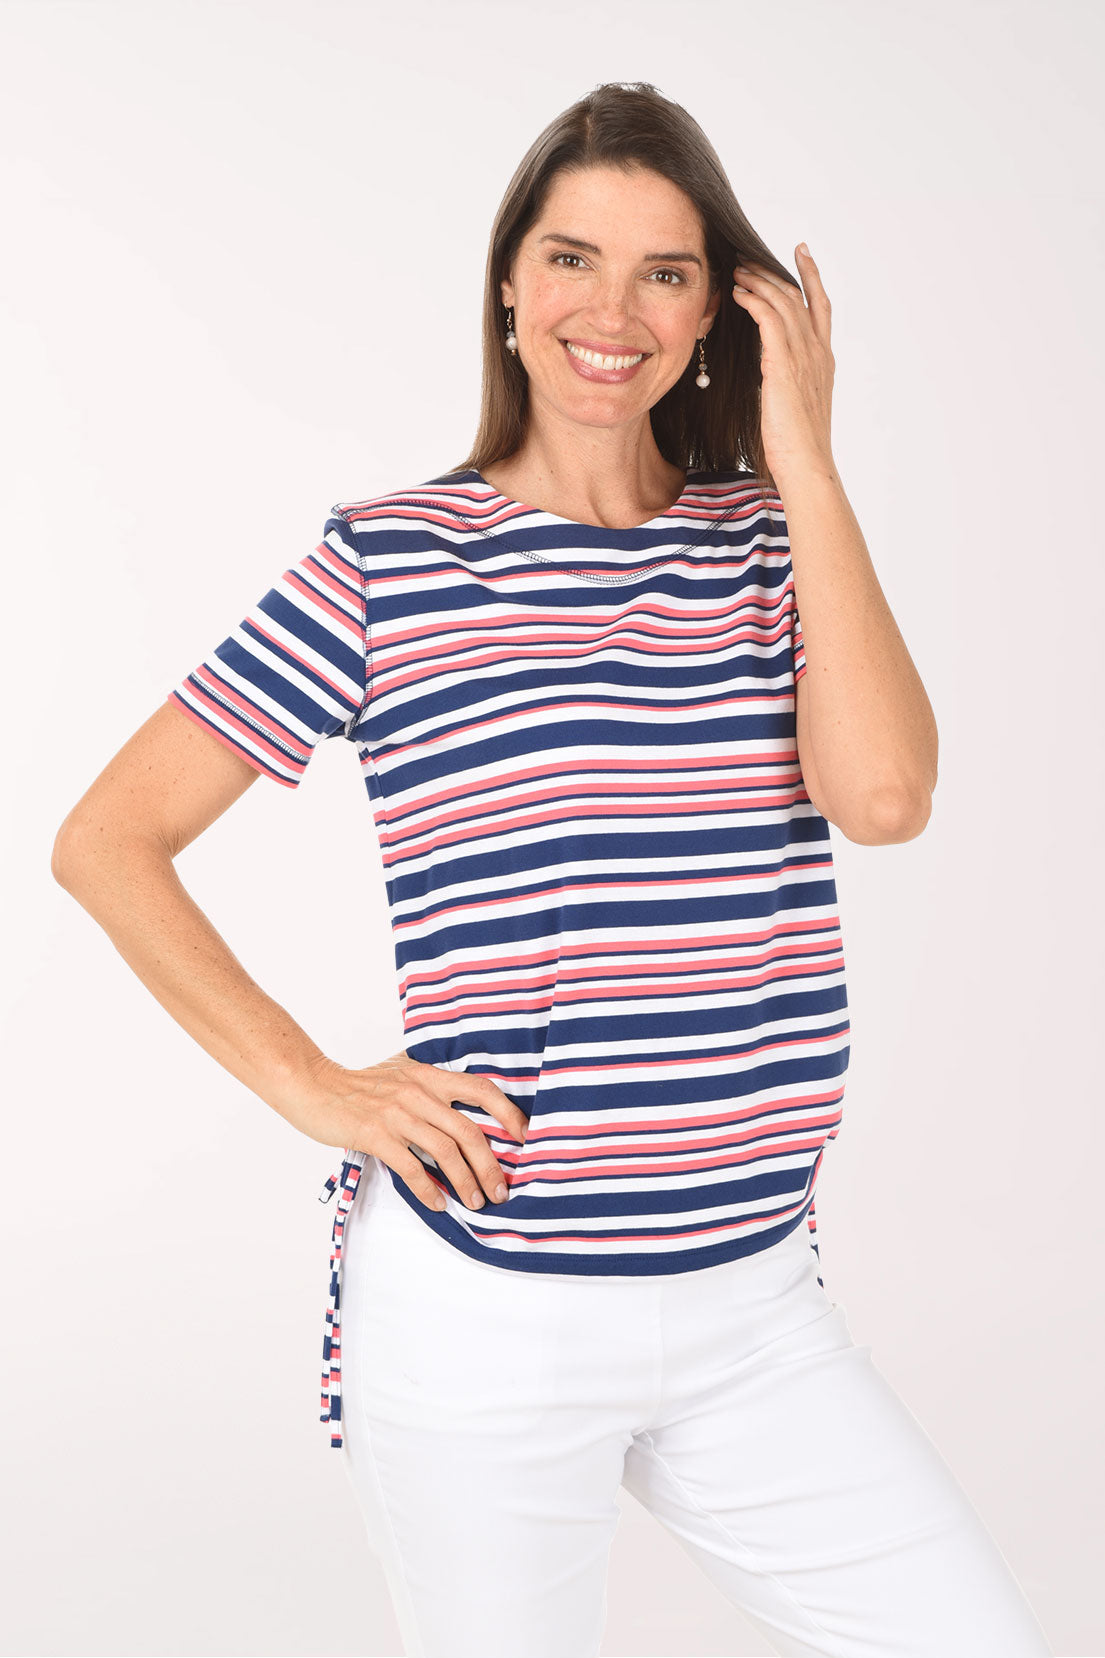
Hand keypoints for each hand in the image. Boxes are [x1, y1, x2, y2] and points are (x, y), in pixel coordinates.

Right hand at [293, 1048, 529, 1211]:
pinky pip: (411, 1167)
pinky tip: (438, 1204)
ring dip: (466, 1182)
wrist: (314, 1087)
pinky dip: (429, 1189)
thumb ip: (430, 1084)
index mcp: (428, 1074)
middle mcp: (418, 1091)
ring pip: (446, 1151)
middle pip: (469, 1131)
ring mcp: (397, 1112)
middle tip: (501, 1191)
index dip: (508, 1114)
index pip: (481, 1089)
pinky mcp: (375, 1134)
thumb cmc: (359, 1085)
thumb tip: (464, 1105)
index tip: (524, 1138)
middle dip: (491, 1166)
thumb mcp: (400, 1071)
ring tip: (475, 1202)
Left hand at [731, 243, 834, 480]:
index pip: (820, 306)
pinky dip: (754, 301)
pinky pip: (769, 319)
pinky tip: (738, 294)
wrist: (807, 465)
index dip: (811, 276)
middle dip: (773, 273)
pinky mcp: (784, 364)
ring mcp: (804, 356)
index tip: (801, 252)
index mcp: (824, 360)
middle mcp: (817, 351)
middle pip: (797, 296)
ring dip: (758, 282)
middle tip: (749, 259)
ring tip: (737, 272)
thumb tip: (772, 378)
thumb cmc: (797, 447)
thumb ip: (788, 382)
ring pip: (782, 302)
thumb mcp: (795, 406)